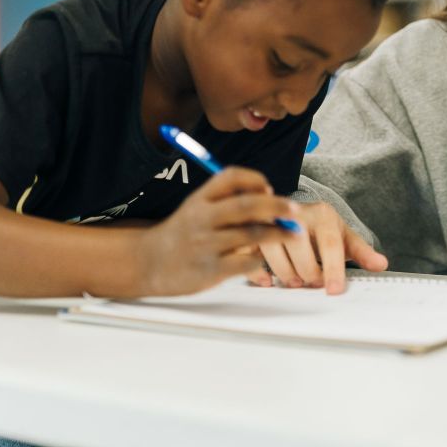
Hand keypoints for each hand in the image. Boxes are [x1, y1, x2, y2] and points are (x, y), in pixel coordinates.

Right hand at [137, 167, 302, 296]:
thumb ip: (227, 199)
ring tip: (295, 233)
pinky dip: (260, 258)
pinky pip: (246, 261)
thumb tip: (270, 196)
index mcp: (200, 198)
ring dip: (278, 233)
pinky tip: (263, 256)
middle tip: (296, 210)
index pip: (230, 177)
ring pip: (252, 234)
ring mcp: (206, 244)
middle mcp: (202, 218)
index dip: (254, 179)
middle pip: (246, 205)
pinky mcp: (211, 270)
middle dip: (276, 205)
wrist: (150, 262)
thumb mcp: (198, 206)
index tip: (269, 187)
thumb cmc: (184, 232)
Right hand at [253, 201, 386, 294]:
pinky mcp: (254, 231)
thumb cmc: (321, 227)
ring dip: (285, 274)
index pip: (329, 244)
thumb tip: (381, 264)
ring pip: (273, 250)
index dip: (332, 269)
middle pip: (299, 248)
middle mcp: (296, 214)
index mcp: (323, 215)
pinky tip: (267, 281)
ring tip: (295, 282)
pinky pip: (250, 252)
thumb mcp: (343, 235)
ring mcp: (272, 221)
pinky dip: (257, 271)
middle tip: (313, 283)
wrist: (295, 209)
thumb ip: (361, 251)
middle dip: (308, 273)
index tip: (334, 290)